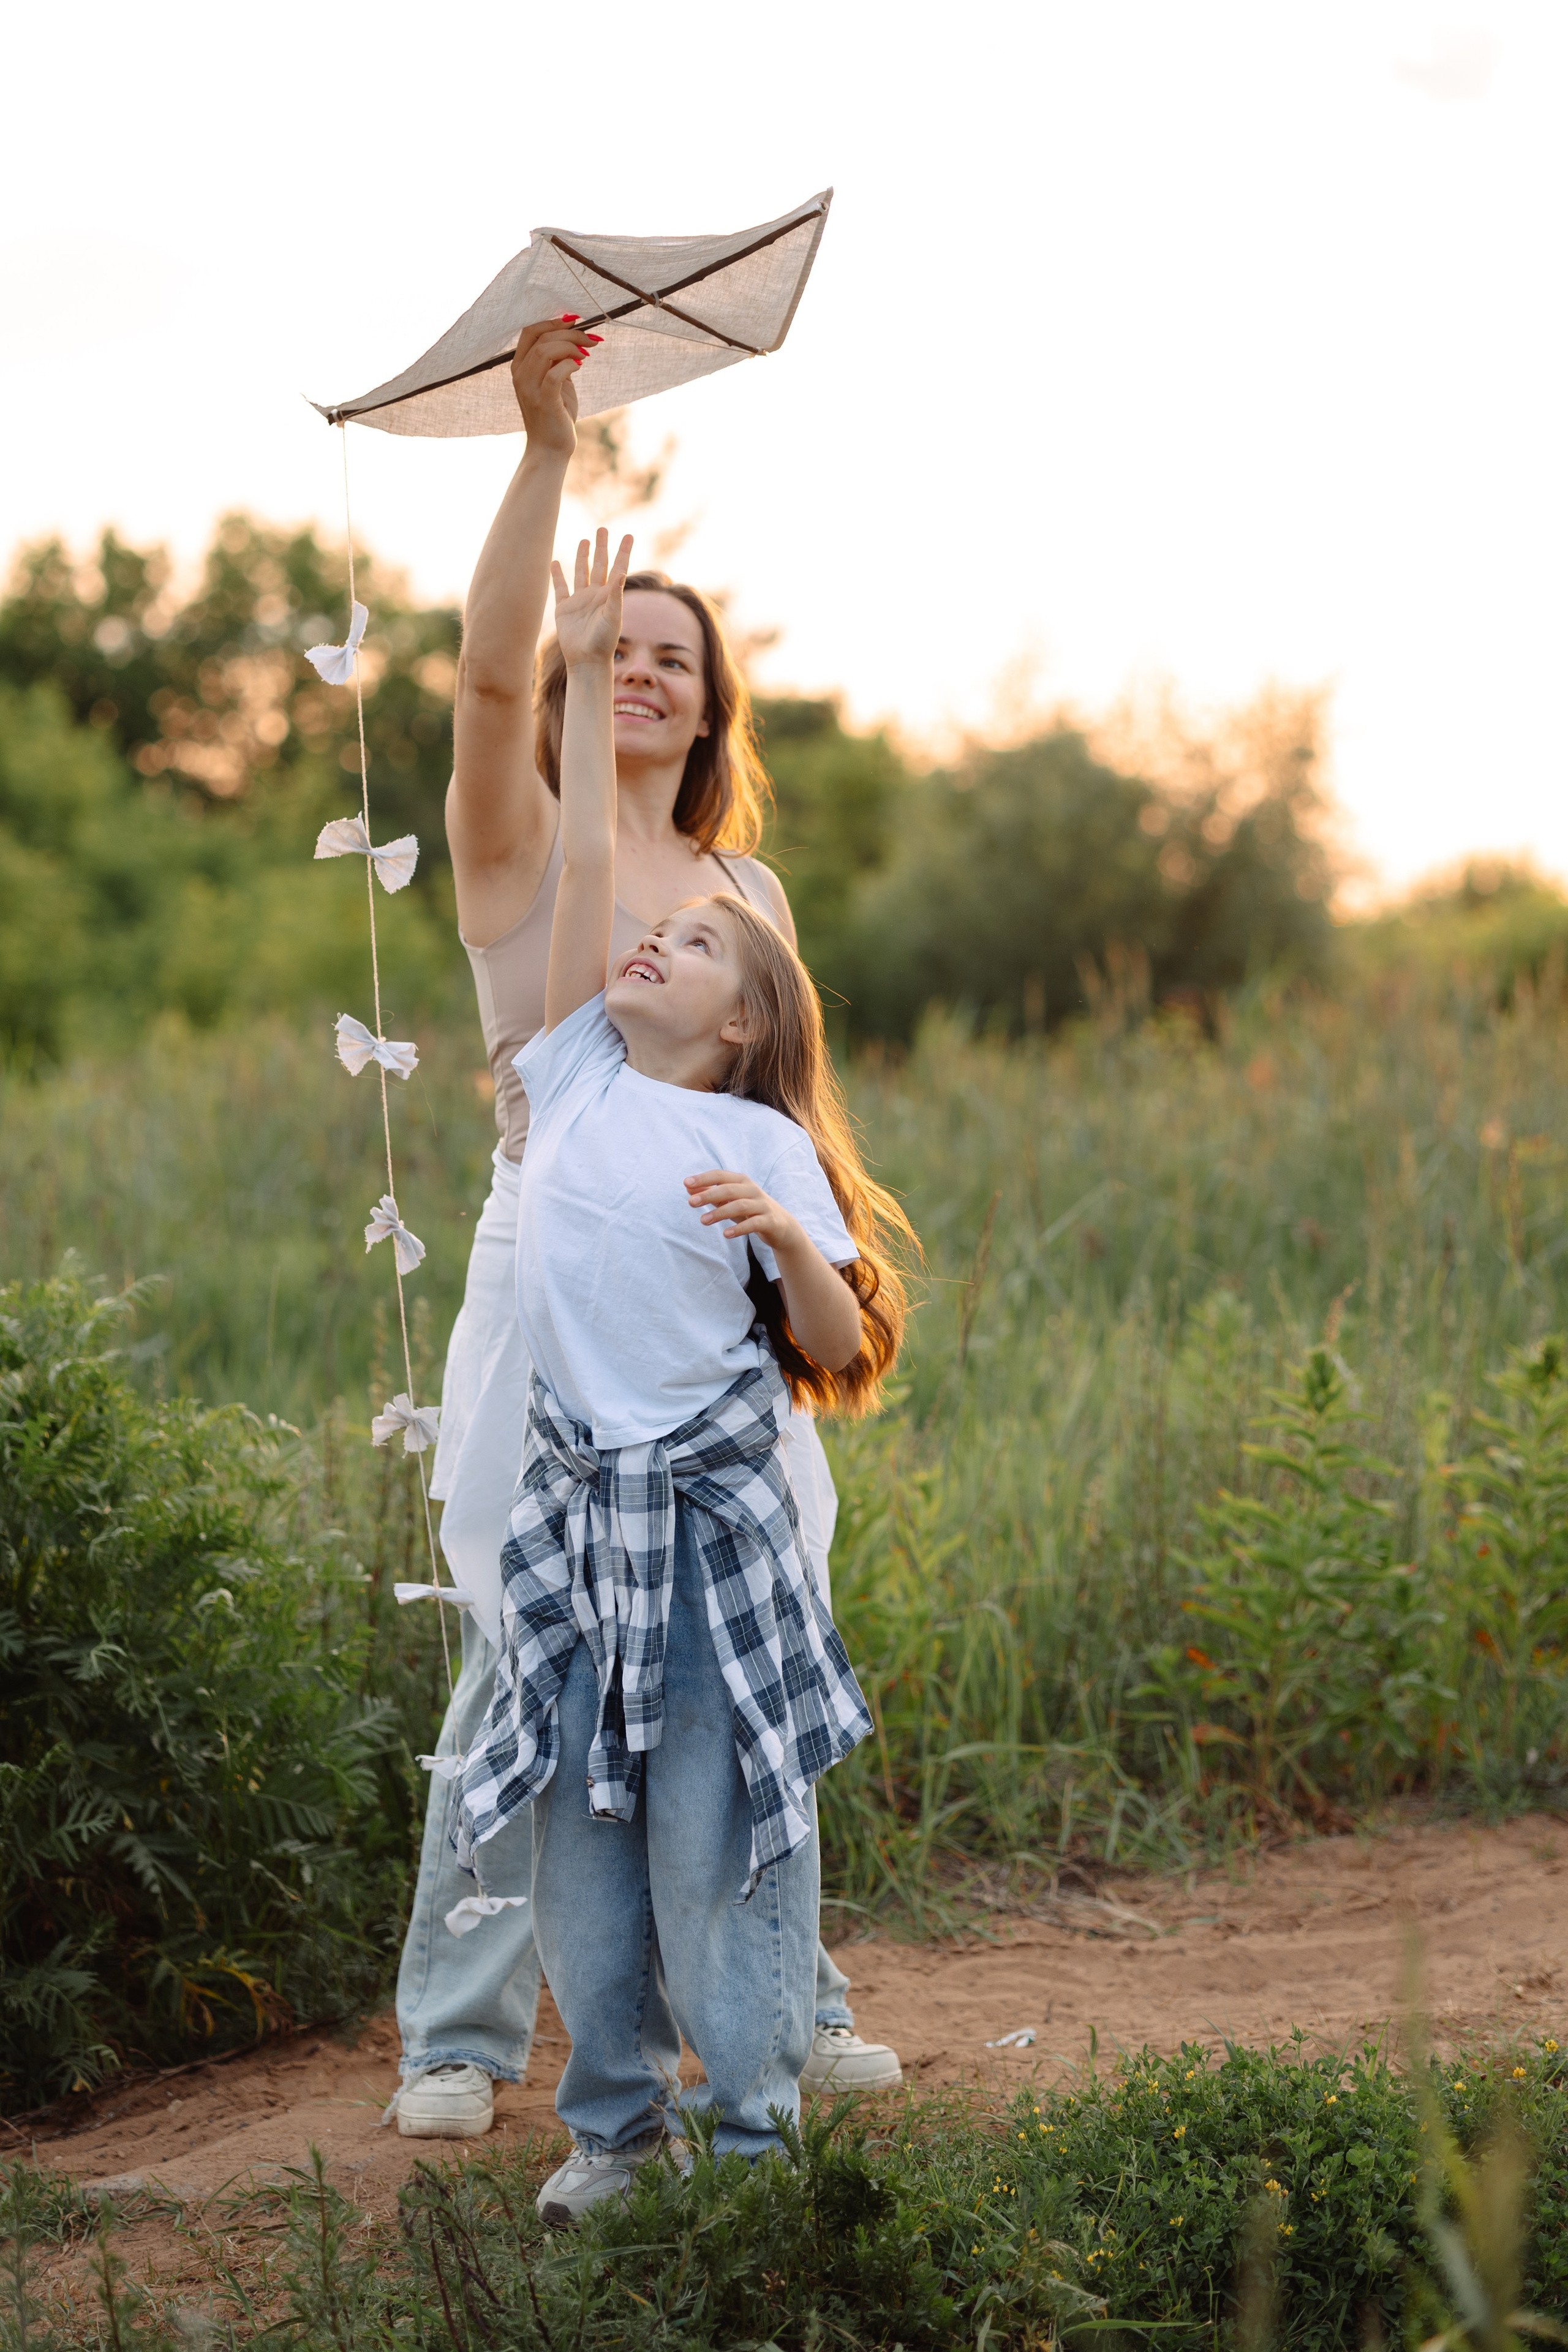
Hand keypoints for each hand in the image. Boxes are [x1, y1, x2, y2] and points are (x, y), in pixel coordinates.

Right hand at [510, 315, 601, 455]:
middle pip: (541, 337)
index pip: (530, 330)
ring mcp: (529, 388)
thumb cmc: (555, 415)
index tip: (575, 321)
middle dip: (569, 332)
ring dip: (571, 346)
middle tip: (591, 339)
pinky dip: (570, 364)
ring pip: (546, 351)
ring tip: (586, 353)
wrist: (550, 449)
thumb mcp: (555, 383)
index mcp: (520, 366)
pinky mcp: (544, 400)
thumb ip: (558, 362)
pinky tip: (580, 365)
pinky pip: (555, 373)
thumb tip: (573, 341)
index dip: (552, 320)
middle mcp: (520, 374)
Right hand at [550, 529, 632, 668]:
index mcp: (609, 596)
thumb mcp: (612, 617)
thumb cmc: (603, 642)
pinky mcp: (564, 608)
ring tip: (584, 540)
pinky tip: (555, 562)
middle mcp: (595, 595)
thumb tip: (622, 572)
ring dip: (582, 556)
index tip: (628, 536)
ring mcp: (579, 600)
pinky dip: (557, 575)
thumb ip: (615, 594)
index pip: (618, 568)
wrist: (586, 661)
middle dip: (601, 547)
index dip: (623, 552)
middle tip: (603, 529)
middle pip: (599, 565)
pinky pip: (560, 587)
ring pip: (581, 572)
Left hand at [685, 1170, 802, 1253]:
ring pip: (740, 1206)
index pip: (720, 1176)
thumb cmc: (750, 1211)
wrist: (781, 1226)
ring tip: (703, 1221)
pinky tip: (726, 1234)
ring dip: (720, 1212)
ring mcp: (762, 1205)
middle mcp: (752, 1190)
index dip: (704, 1178)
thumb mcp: (730, 1201)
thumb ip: (711, 1194)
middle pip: (728, 1189)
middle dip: (708, 1195)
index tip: (686, 1183)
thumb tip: (688, 1189)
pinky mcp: (769, 1221)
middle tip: (691, 1203)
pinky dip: (739, 1229)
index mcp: (742, 1181)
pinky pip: (753, 1223)